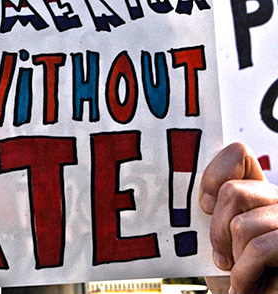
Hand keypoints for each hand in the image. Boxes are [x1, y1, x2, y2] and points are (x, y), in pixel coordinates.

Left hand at [200, 143, 277, 293]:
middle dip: (217, 230)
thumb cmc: (235, 275)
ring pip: (242, 223)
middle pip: (233, 191)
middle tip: (222, 255)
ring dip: (233, 256)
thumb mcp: (215, 237)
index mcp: (258, 193)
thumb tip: (175, 187)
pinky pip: (259, 248)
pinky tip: (246, 284)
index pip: (238, 153)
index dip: (215, 173)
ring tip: (239, 271)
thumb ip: (210, 210)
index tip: (204, 206)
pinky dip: (244, 274)